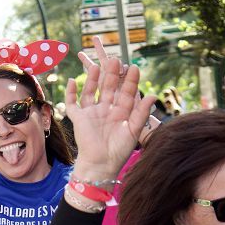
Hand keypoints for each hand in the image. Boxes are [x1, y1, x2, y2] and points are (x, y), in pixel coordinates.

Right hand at [65, 37, 155, 181]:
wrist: (101, 165)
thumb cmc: (119, 151)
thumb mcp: (134, 130)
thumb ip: (142, 112)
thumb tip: (153, 95)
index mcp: (121, 113)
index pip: (126, 92)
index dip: (130, 81)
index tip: (134, 67)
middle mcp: (106, 110)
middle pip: (108, 88)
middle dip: (111, 75)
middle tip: (115, 60)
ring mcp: (91, 113)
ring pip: (91, 91)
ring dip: (93, 79)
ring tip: (96, 65)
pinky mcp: (79, 118)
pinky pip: (72, 103)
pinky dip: (71, 92)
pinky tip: (73, 80)